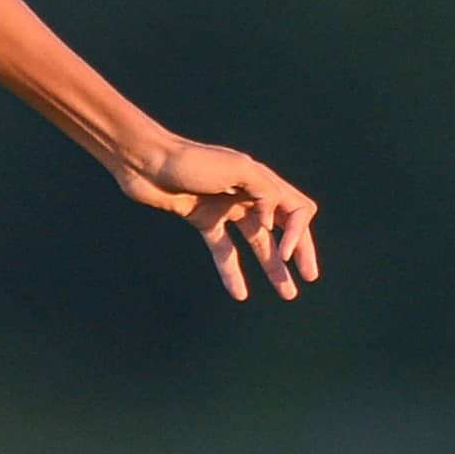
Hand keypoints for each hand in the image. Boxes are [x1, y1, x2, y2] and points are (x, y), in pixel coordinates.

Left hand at [117, 141, 319, 300]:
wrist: (145, 162)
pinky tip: (240, 294)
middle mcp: (248, 194)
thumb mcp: (236, 167)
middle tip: (309, 277)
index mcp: (261, 179)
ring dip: (272, 268)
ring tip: (287, 293)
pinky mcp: (203, 220)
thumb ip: (264, 191)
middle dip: (299, 251)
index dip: (298, 233)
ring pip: (257, 243)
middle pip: (283, 227)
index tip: (283, 252)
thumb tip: (272, 223)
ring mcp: (225, 208)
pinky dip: (232, 272)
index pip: (297, 209)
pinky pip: (224, 250)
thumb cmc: (189, 160)